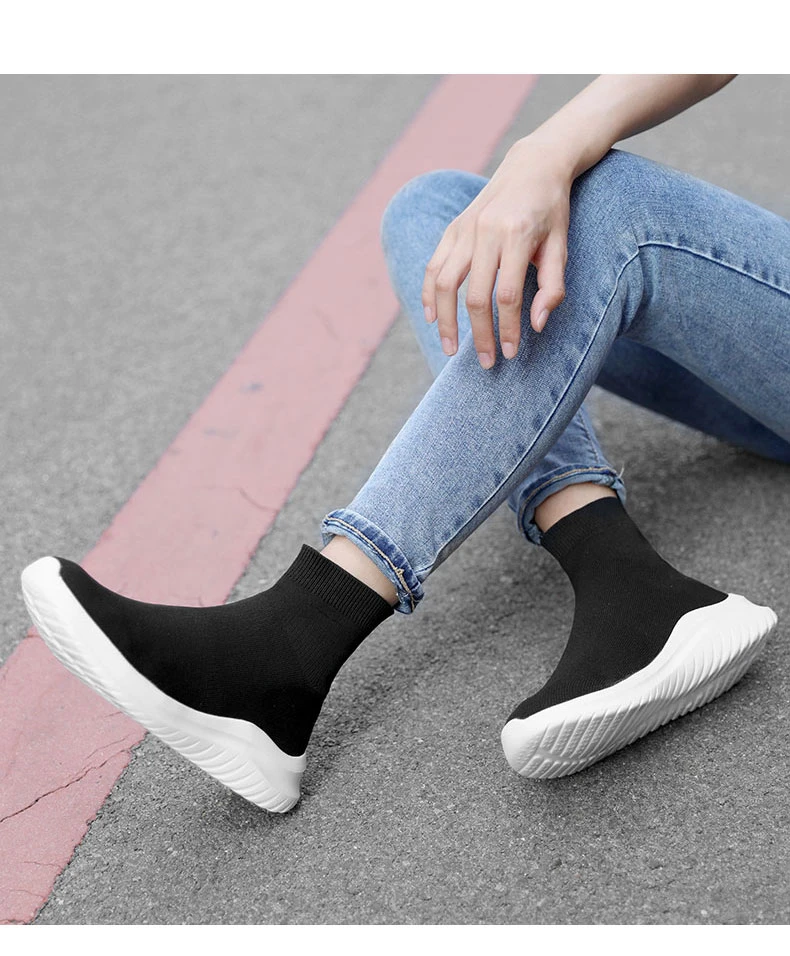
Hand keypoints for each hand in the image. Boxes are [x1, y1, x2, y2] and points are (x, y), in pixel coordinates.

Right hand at [421, 135, 572, 368]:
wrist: (532, 165)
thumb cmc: (552, 210)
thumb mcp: (562, 246)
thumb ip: (552, 287)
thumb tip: (535, 325)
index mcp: (517, 235)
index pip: (508, 295)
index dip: (508, 329)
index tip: (511, 353)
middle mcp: (486, 231)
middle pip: (475, 296)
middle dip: (479, 334)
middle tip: (486, 362)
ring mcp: (464, 229)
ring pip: (446, 284)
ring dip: (446, 322)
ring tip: (450, 349)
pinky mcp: (453, 229)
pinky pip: (433, 267)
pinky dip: (430, 295)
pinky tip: (432, 318)